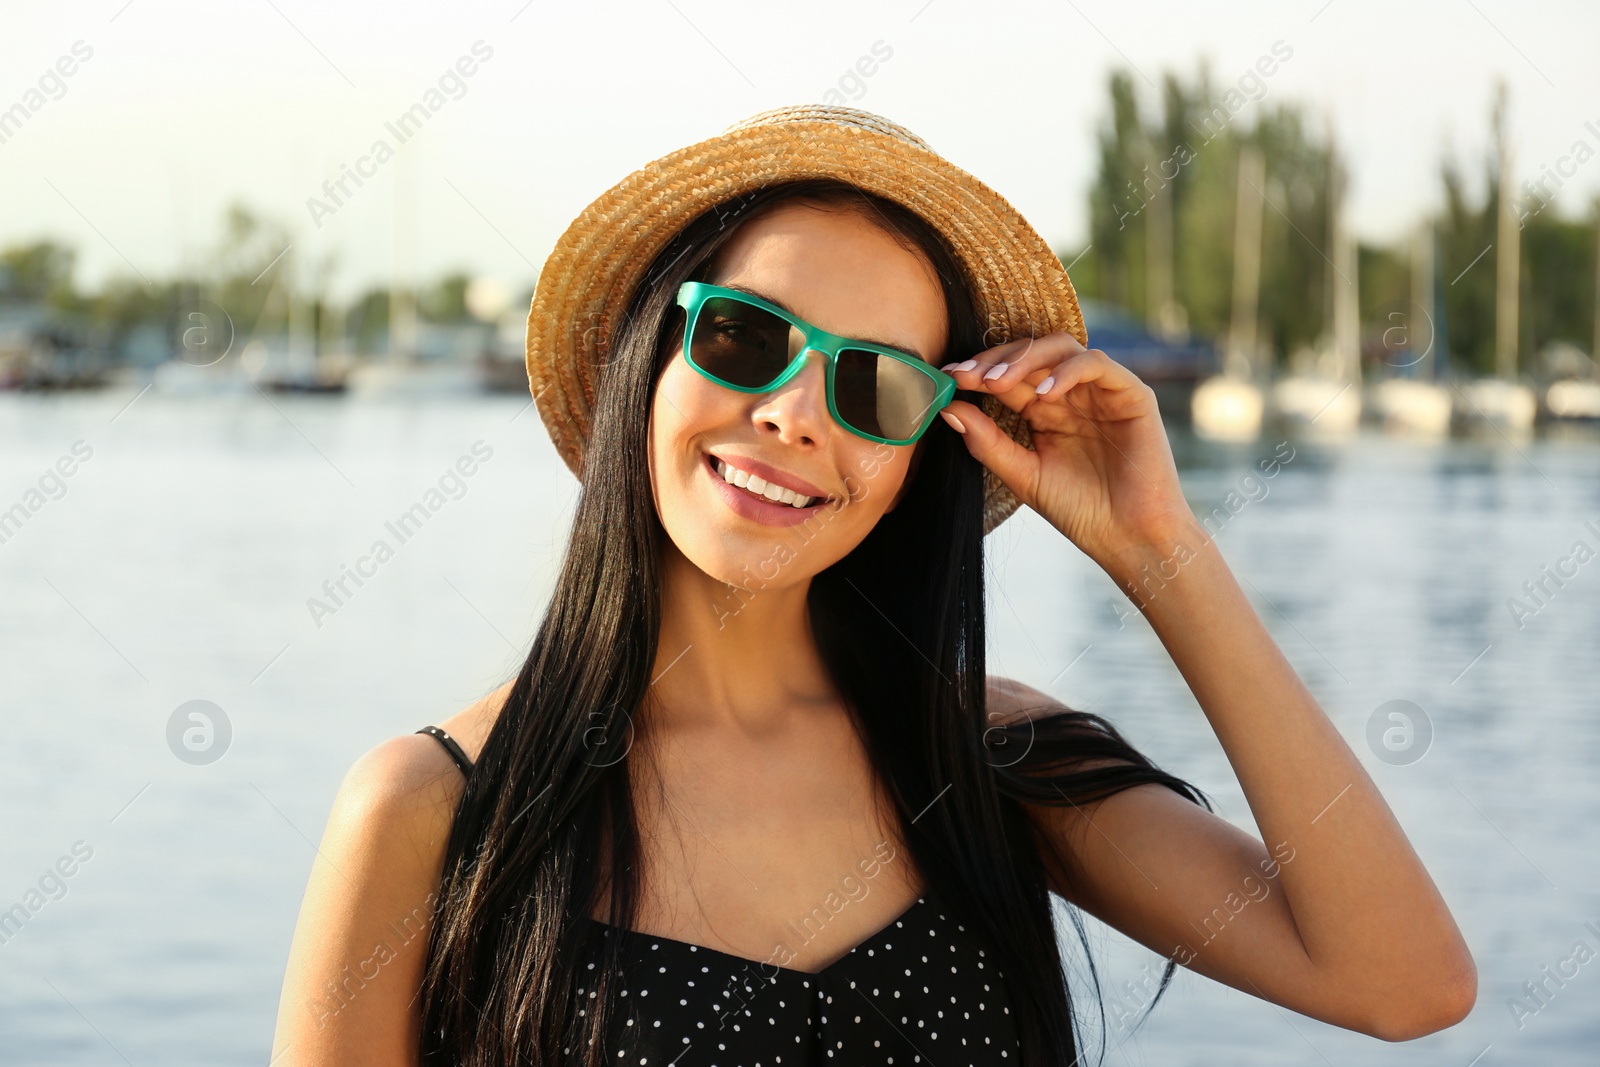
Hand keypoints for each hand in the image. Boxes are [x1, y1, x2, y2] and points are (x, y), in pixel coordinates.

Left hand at [938, 333, 1194, 568]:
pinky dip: (1066, 372)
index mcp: (1043, 410)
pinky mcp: (1131, 393)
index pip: (1006, 376)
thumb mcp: (1023, 475)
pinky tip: (1043, 396)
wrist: (1127, 537)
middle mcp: (1071, 394)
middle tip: (967, 375)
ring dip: (1025, 360)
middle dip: (995, 360)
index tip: (947, 378)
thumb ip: (987, 442)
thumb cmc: (1079, 510)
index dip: (976, 372)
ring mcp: (1101, 391)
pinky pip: (1097, 364)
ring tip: (997, 382)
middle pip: (1030, 354)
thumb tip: (948, 408)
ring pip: (1061, 348)